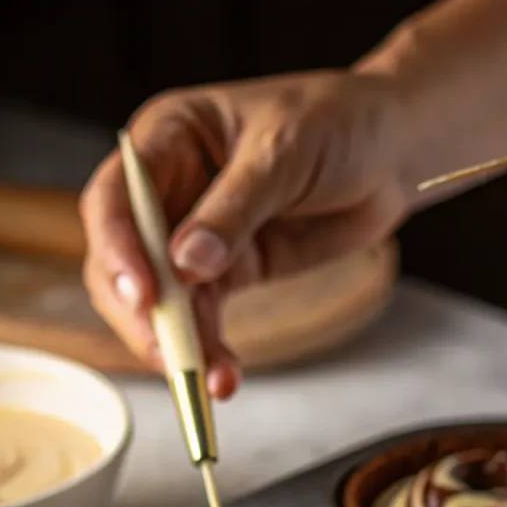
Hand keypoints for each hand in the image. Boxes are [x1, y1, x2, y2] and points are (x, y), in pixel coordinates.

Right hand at [80, 71, 407, 397]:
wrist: (391, 155)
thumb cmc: (337, 124)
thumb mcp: (284, 153)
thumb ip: (234, 209)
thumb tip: (187, 265)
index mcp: (168, 137)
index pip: (115, 198)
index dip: (119, 249)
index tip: (145, 294)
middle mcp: (169, 188)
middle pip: (126, 260)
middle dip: (144, 314)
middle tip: (172, 356)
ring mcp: (194, 234)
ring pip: (162, 301)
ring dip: (181, 345)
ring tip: (211, 382)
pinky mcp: (226, 271)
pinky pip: (202, 317)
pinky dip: (209, 350)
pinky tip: (223, 377)